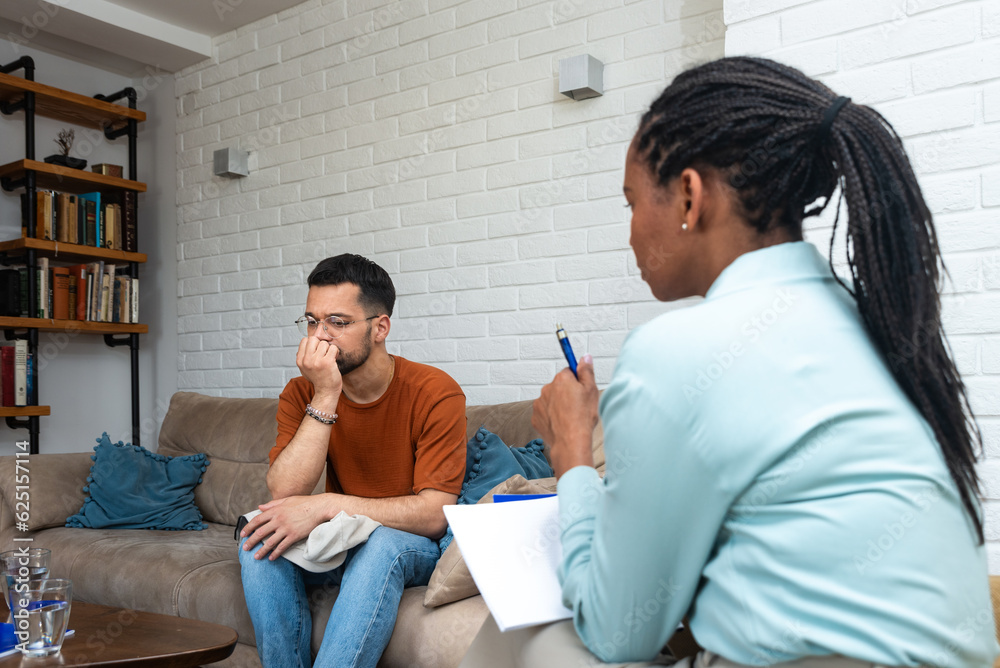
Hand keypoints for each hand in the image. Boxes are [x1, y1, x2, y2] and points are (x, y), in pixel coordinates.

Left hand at [240, 495, 333, 560]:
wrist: (319, 507)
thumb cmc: (305, 502)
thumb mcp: (287, 500)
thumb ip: (272, 504)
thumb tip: (260, 507)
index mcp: (275, 510)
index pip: (257, 520)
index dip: (248, 528)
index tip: (243, 534)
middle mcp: (278, 520)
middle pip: (260, 533)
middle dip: (250, 542)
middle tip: (245, 548)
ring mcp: (286, 528)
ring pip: (269, 542)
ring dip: (261, 551)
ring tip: (256, 557)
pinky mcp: (294, 536)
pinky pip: (282, 547)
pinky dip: (275, 553)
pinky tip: (271, 558)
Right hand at [296, 334, 341, 399]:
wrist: (326, 391)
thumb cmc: (318, 378)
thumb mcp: (304, 368)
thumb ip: (303, 356)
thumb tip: (306, 341)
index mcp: (300, 361)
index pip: (304, 340)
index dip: (313, 344)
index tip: (317, 351)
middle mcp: (306, 360)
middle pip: (313, 339)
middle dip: (320, 344)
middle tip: (323, 353)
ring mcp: (317, 361)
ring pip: (324, 343)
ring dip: (328, 349)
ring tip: (329, 357)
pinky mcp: (327, 362)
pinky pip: (333, 348)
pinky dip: (335, 352)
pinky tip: (334, 359)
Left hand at [532, 354, 598, 477]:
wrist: (570, 442)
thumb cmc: (582, 417)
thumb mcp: (591, 390)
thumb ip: (586, 371)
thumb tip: (585, 357)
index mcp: (561, 379)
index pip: (569, 372)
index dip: (577, 381)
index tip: (581, 390)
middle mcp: (547, 388)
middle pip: (559, 386)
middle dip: (567, 393)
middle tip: (579, 406)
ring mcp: (539, 403)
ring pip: (551, 400)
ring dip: (559, 405)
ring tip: (570, 418)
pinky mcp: (536, 417)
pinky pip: (545, 413)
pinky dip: (552, 417)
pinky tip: (562, 424)